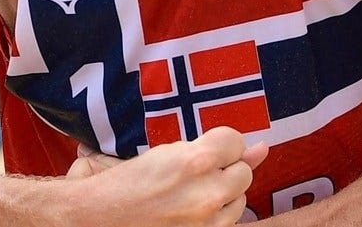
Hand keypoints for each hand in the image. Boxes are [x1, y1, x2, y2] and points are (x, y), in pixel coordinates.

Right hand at [62, 127, 269, 226]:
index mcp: (195, 161)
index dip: (219, 147)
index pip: (237, 142)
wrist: (98, 218)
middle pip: (243, 172)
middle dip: (223, 170)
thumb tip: (263, 149)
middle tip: (194, 177)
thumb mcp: (170, 154)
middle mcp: (206, 192)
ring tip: (189, 196)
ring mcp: (206, 221)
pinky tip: (191, 213)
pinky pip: (228, 222)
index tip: (202, 154)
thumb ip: (219, 149)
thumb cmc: (130, 183)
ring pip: (239, 199)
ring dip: (222, 195)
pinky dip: (215, 216)